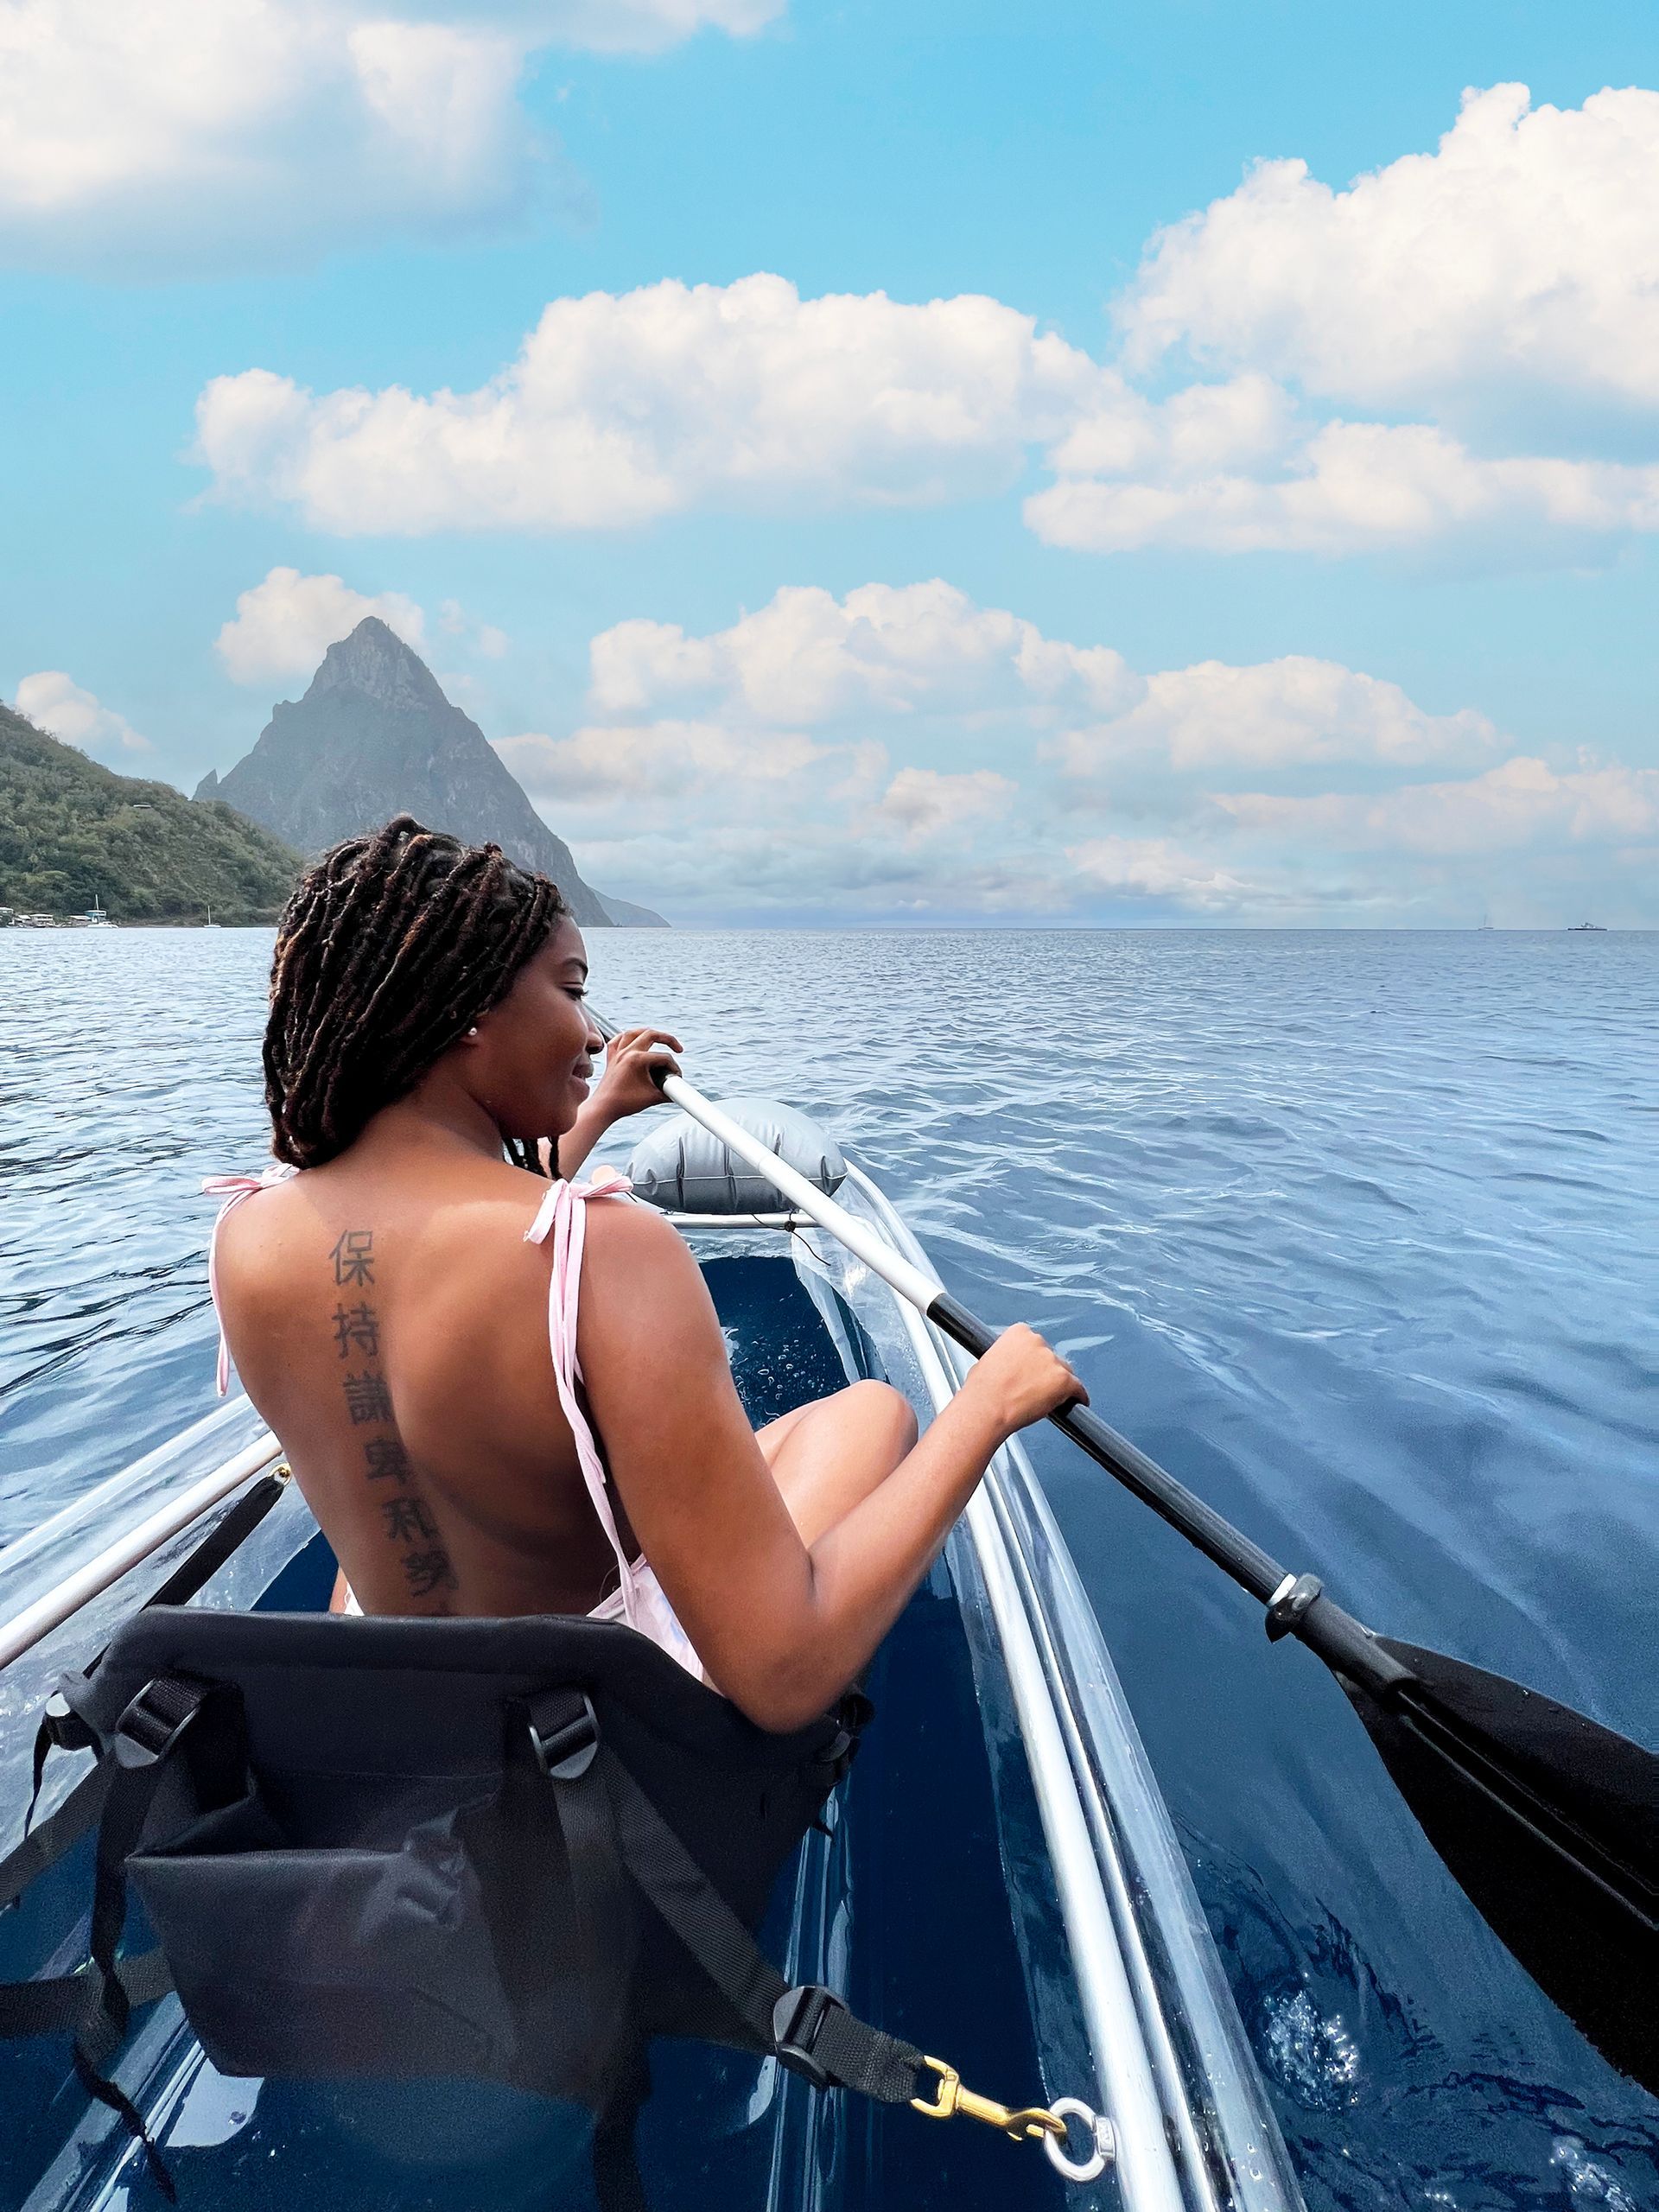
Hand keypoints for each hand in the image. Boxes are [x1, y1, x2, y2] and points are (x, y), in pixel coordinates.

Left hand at [590, 1026, 681, 1122]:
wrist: (604, 1108)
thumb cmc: (625, 1103)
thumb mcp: (653, 1097)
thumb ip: (669, 1092)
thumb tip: (678, 1091)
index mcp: (637, 1059)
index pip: (663, 1058)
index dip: (674, 1068)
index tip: (677, 1078)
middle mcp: (626, 1052)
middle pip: (651, 1035)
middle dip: (668, 1039)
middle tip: (678, 1048)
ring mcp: (617, 1053)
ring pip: (633, 1033)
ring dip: (647, 1033)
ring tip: (658, 1038)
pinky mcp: (611, 1058)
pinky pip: (617, 1040)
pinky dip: (626, 1038)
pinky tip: (633, 1041)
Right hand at [963, 1324, 1086, 1440]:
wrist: (986, 1408)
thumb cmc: (982, 1390)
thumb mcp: (988, 1360)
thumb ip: (1007, 1357)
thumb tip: (1012, 1366)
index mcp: (1019, 1332)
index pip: (1035, 1342)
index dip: (1033, 1358)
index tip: (1031, 1368)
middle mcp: (1037, 1341)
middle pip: (1051, 1356)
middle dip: (1046, 1370)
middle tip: (1035, 1386)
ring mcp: (1052, 1361)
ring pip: (1064, 1372)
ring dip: (1058, 1383)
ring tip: (1046, 1398)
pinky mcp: (1064, 1380)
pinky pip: (1078, 1389)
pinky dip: (1077, 1396)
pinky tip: (1075, 1401)